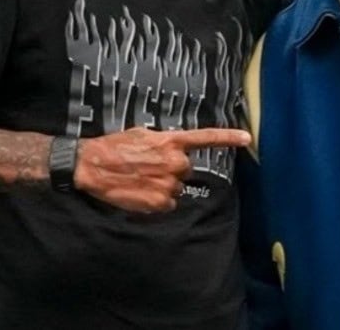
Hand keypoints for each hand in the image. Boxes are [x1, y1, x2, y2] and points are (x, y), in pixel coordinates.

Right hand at [75, 127, 250, 211]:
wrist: (92, 166)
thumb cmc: (114, 147)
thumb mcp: (142, 135)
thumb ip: (163, 143)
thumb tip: (172, 149)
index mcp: (171, 142)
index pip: (206, 138)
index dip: (228, 137)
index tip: (247, 137)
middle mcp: (175, 162)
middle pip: (186, 170)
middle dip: (172, 170)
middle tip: (149, 168)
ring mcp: (169, 184)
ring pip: (176, 188)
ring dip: (163, 186)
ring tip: (140, 179)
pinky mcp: (160, 202)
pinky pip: (167, 204)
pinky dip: (156, 201)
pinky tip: (140, 192)